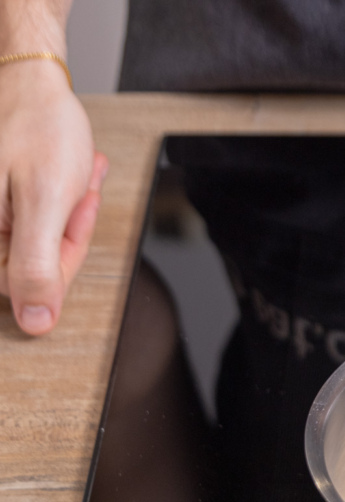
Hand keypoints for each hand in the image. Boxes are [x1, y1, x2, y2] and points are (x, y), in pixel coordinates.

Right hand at [0, 60, 104, 334]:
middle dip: (67, 226)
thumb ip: (38, 263)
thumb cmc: (38, 127)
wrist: (28, 79)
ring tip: (76, 171)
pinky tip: (72, 170)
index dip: (65, 256)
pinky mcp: (0, 203)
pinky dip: (59, 197)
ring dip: (66, 209)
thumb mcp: (46, 200)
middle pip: (31, 260)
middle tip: (79, 186)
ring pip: (36, 236)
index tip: (78, 213)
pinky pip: (31, 215)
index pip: (24, 285)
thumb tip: (35, 323)